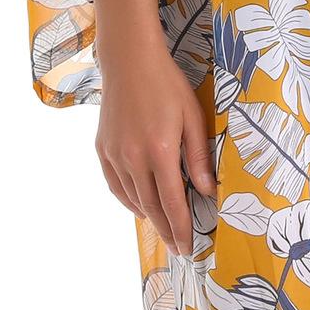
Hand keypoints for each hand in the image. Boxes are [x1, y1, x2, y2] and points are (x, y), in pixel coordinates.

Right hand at [91, 0, 214, 253]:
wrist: (129, 61)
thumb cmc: (167, 85)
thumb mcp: (193, 118)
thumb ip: (198, 158)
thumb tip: (206, 192)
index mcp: (160, 152)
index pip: (172, 202)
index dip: (182, 228)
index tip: (189, 247)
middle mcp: (134, 158)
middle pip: (151, 207)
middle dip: (167, 230)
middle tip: (179, 248)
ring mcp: (115, 155)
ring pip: (133, 198)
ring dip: (149, 218)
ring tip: (164, 231)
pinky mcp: (103, 149)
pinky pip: (116, 185)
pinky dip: (129, 200)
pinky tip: (140, 207)